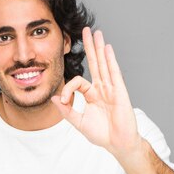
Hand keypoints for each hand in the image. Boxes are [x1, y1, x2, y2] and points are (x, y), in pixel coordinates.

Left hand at [52, 27, 141, 156]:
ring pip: (104, 64)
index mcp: (92, 95)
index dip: (67, 89)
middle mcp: (102, 88)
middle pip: (95, 63)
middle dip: (90, 47)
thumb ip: (67, 111)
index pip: (77, 82)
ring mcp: (112, 89)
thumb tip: (54, 98)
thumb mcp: (80, 123)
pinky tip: (107, 48)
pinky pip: (114, 73)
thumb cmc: (102, 134)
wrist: (118, 144)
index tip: (63, 100)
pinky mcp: (120, 92)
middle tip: (86, 30)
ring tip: (96, 32)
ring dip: (99, 48)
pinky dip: (110, 60)